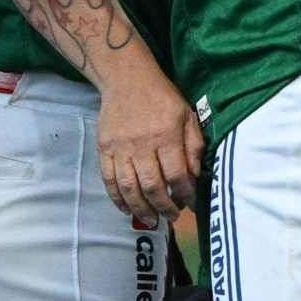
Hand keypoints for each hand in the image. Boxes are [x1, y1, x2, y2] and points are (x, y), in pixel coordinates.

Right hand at [96, 66, 205, 226]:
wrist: (127, 80)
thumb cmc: (162, 99)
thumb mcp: (188, 116)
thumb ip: (194, 146)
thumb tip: (196, 176)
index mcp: (166, 136)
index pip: (177, 174)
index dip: (185, 194)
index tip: (190, 203)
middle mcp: (142, 145)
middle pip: (152, 185)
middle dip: (163, 207)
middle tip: (172, 217)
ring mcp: (120, 148)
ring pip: (128, 187)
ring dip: (140, 208)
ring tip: (151, 220)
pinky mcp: (104, 149)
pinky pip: (109, 179)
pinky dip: (117, 198)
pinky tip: (126, 209)